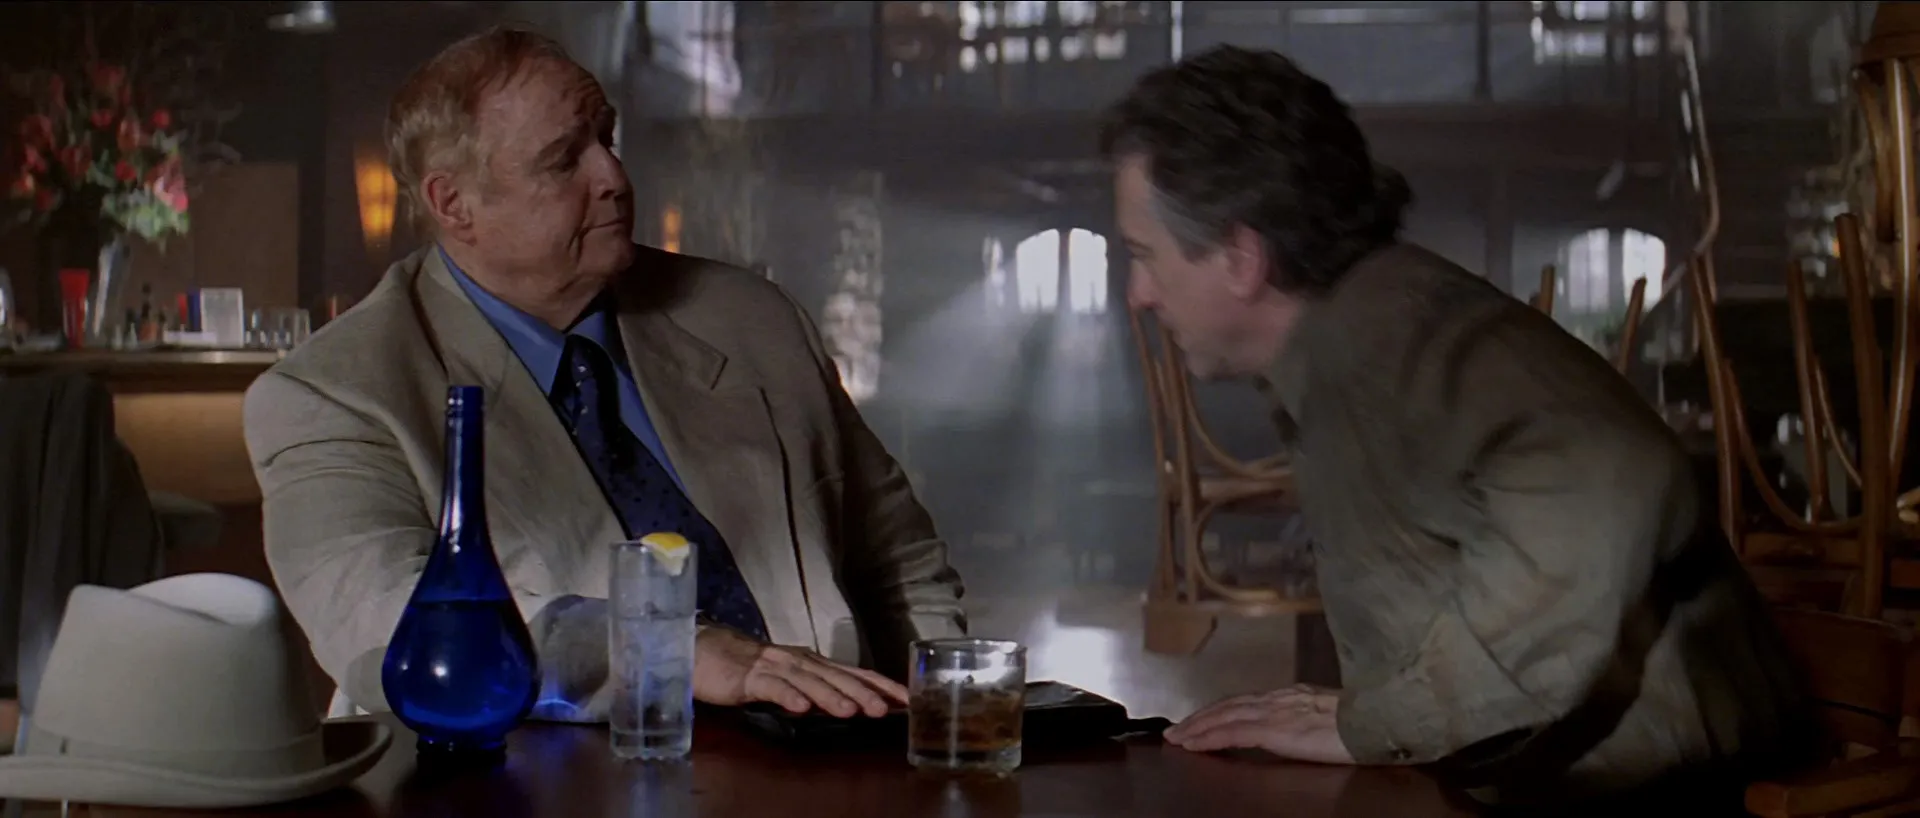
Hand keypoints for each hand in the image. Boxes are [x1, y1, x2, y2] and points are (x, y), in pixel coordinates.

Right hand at [692, 626, 906, 717]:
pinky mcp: (750, 677)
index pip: (853, 672)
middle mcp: (799, 660)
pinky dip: (789, 696)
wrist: (702, 650)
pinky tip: (802, 709)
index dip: (880, 684)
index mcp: (811, 662)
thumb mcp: (788, 677)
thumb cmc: (747, 667)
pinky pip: (772, 687)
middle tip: (886, 709)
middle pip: (837, 676)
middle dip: (863, 692)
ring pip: (809, 681)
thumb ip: (815, 688)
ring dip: (832, 695)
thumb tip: (850, 703)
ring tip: (853, 711)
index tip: (906, 698)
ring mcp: (774, 666)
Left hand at [1165, 684, 1355, 764]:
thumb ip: (1303, 717)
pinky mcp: (1274, 729)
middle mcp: (1276, 699)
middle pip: (1227, 706)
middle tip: (1175, 730)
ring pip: (1223, 717)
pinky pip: (1233, 732)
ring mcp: (1274, 712)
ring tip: (1177, 739)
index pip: (1243, 701)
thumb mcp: (1325, 715)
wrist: (1376, 719)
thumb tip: (1294, 726)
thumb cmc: (1360, 722)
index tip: (1198, 720)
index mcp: (1289, 696)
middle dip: (1199, 718)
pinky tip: (1194, 744)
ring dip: (1196, 727)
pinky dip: (1209, 737)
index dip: (1218, 711)